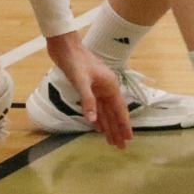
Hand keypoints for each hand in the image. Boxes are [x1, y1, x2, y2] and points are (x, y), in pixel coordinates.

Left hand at [46, 32, 131, 148]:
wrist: (65, 46)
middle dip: (117, 129)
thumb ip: (88, 101)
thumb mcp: (81, 81)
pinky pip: (96, 107)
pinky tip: (98, 127)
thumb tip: (93, 121)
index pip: (119, 109)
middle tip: (121, 146)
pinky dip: (98, 117)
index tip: (129, 138)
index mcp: (110, 86)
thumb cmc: (75, 61)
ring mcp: (98, 89)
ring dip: (108, 126)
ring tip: (111, 141)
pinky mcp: (88, 88)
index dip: (124, 124)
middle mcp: (107, 89)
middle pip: (114, 113)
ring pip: (105, 111)